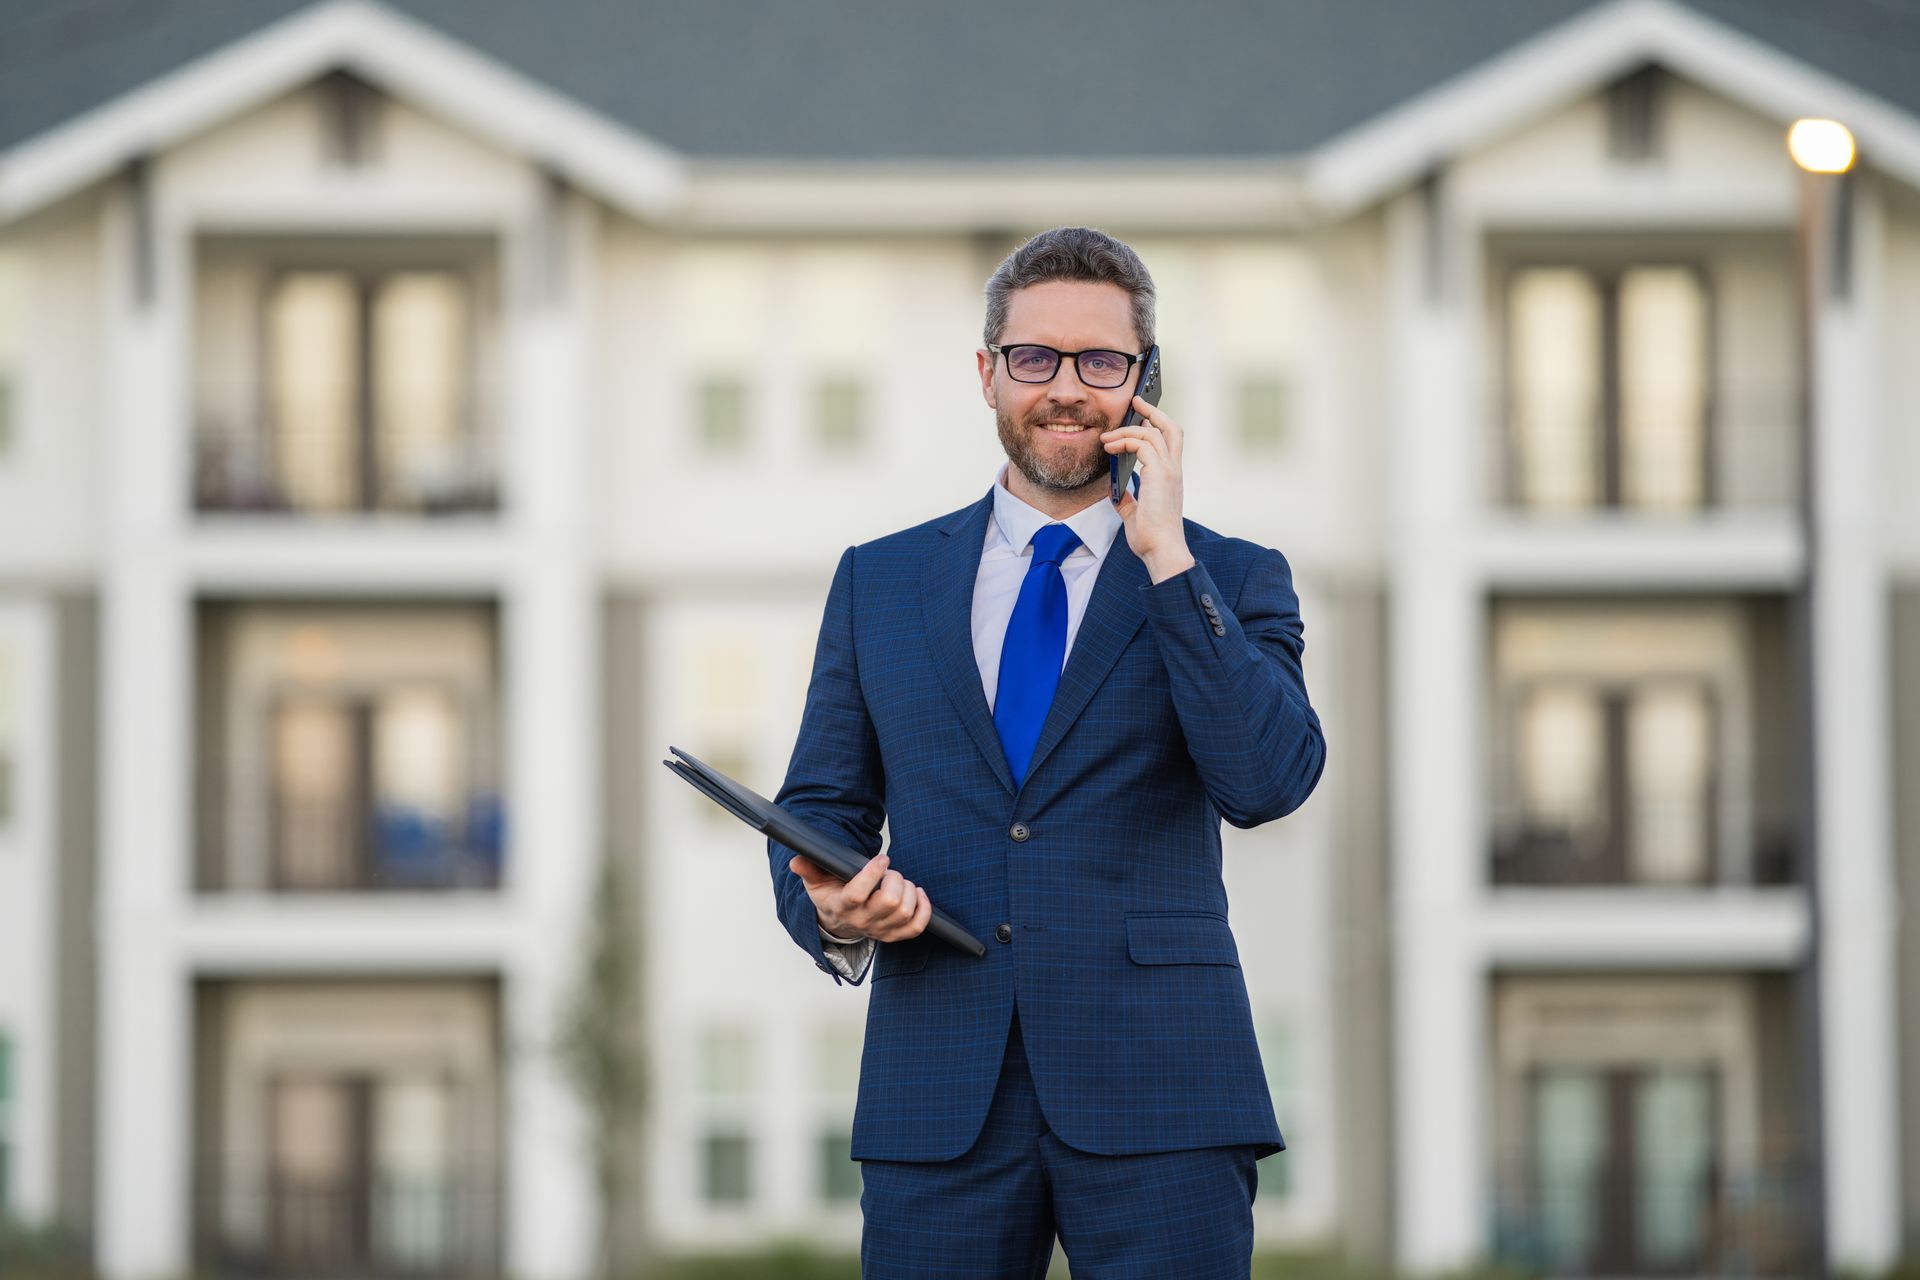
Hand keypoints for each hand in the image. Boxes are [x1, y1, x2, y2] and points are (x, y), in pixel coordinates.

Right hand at [789, 852, 932, 942]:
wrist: (837, 924)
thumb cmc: (830, 897)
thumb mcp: (815, 883)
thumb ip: (808, 870)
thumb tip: (796, 861)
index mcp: (842, 906)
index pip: (858, 894)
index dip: (873, 874)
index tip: (881, 859)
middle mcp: (862, 921)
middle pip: (889, 902)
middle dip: (895, 879)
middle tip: (890, 872)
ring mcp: (879, 930)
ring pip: (905, 911)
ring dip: (909, 890)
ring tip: (900, 881)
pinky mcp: (893, 935)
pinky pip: (916, 927)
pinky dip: (923, 908)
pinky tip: (918, 893)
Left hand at [1102, 396, 1195, 582]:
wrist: (1161, 550)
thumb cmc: (1151, 537)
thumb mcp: (1134, 514)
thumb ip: (1128, 499)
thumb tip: (1116, 490)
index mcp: (1171, 477)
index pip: (1170, 441)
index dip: (1157, 424)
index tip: (1141, 416)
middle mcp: (1173, 470)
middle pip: (1171, 428)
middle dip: (1154, 411)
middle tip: (1136, 401)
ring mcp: (1169, 471)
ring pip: (1153, 432)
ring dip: (1127, 430)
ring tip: (1107, 438)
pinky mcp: (1160, 474)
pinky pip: (1143, 444)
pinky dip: (1125, 440)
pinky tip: (1110, 448)